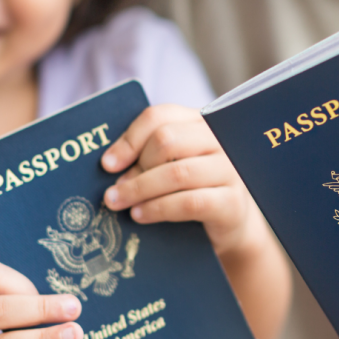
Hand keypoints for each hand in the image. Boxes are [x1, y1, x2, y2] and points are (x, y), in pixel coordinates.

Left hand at [101, 105, 262, 255]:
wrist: (230, 223)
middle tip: (114, 190)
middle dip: (135, 167)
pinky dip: (158, 209)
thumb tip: (112, 164)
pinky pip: (189, 202)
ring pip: (177, 173)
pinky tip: (140, 215)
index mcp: (201, 122)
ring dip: (140, 189)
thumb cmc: (193, 188)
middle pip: (167, 140)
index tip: (107, 164)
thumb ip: (149, 155)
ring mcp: (229, 170)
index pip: (160, 116)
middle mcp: (219, 140)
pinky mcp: (232, 202)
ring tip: (118, 204)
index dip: (130, 138)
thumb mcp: (172, 164)